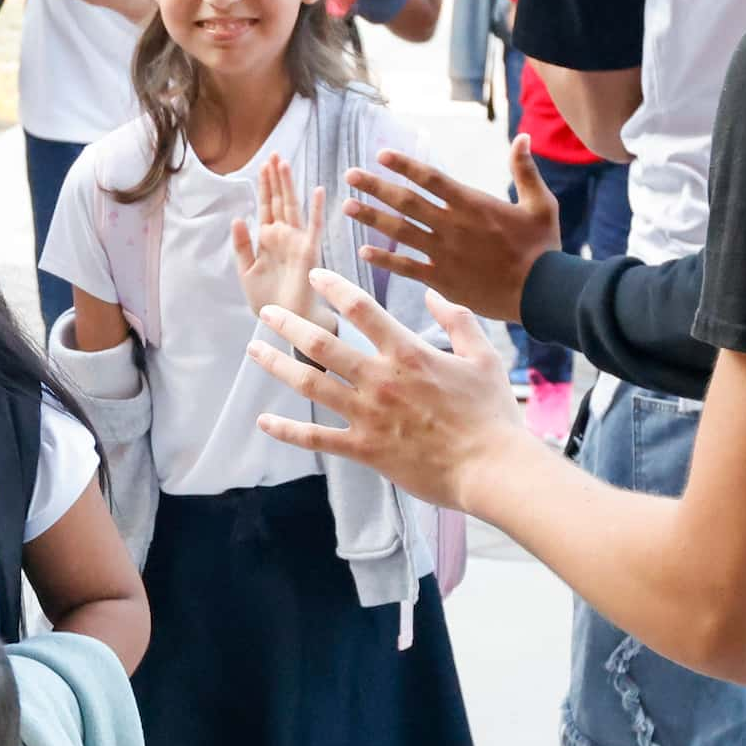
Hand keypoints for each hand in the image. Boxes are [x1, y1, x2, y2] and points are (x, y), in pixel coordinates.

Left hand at [229, 155, 327, 322]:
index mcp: (268, 239)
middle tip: (274, 154)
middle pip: (279, 201)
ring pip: (293, 208)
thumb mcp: (246, 271)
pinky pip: (313, 227)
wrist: (284, 320)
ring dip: (289, 186)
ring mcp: (297, 242)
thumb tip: (238, 218)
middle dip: (276, 179)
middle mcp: (283, 236)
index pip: (266, 206)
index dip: (265, 186)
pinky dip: (316, 209)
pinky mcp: (309, 252)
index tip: (263, 164)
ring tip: (285, 164)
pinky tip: (318, 191)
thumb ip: (242, 245)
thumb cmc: (267, 299)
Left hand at [246, 274, 528, 512]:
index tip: (314, 276)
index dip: (333, 288)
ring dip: (277, 364)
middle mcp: (380, 379)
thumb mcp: (483, 356)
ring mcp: (368, 415)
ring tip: (254, 349)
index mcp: (407, 353)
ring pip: (310, 384)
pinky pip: (317, 438)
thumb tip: (434, 294)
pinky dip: (287, 430)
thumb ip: (458, 320)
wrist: (491, 468)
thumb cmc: (491, 414)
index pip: (361, 309)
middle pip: (321, 343)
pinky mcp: (364, 449)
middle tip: (266, 310)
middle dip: (288, 323)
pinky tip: (264, 421)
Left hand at [343, 138, 559, 325]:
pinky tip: (363, 251)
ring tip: (347, 206)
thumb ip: (526, 171)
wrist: (543, 293)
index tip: (380, 155)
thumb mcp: (541, 204)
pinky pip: (407, 268)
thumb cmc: (544, 247)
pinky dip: (385, 260)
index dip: (404, 165)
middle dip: (376, 187)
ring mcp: (445, 254)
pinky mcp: (443, 280)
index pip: (431, 178)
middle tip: (350, 175)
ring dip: (371, 218)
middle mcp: (453, 226)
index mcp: (473, 204)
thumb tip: (523, 137)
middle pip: (406, 202)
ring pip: (400, 232)